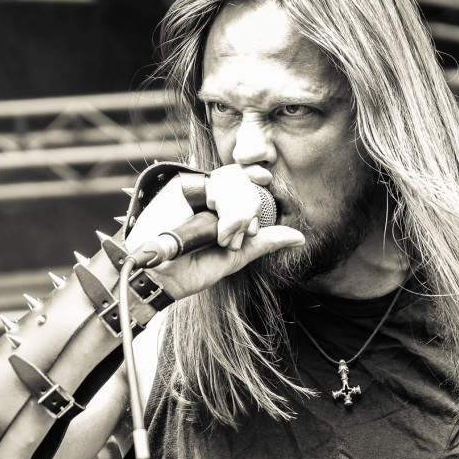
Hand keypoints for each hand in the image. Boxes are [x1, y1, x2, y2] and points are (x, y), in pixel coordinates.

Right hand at [124, 164, 303, 298]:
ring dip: (236, 210)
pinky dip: (224, 207)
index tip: (266, 180)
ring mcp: (192, 189)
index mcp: (218, 206)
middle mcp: (205, 194)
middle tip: (238, 234)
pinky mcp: (180, 188)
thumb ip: (264, 242)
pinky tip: (218, 227)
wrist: (158, 278)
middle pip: (240, 180)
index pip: (243, 182)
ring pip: (230, 181)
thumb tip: (299, 237)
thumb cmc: (190, 269)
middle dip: (248, 206)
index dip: (256, 180)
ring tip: (224, 236)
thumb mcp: (235, 256)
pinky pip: (213, 186)